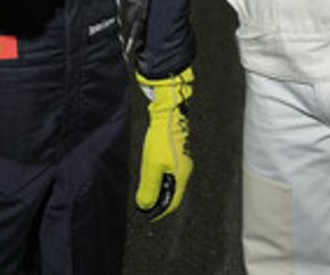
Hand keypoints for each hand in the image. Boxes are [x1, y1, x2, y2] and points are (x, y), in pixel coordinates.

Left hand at [135, 67, 193, 219]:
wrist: (168, 113)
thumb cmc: (162, 138)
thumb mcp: (151, 165)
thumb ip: (148, 187)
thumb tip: (145, 205)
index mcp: (181, 176)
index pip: (173, 202)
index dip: (160, 211)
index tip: (148, 215)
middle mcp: (185, 170)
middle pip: (173, 193)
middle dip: (160, 201)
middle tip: (145, 204)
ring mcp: (183, 160)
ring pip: (172, 182)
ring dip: (159, 189)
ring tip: (146, 191)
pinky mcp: (179, 152)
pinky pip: (170, 172)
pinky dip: (161, 178)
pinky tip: (152, 174)